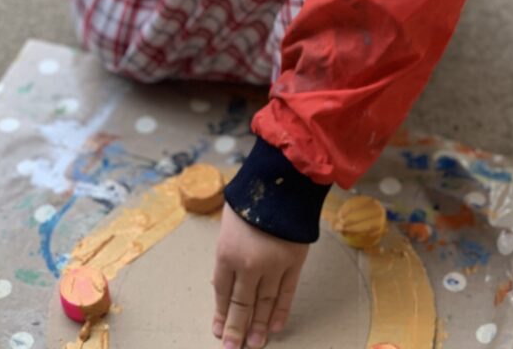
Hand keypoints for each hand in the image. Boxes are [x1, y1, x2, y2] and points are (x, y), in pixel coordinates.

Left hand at [212, 202, 308, 348]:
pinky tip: (275, 328)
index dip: (220, 313)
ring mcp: (273, 266)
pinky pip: (286, 293)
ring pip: (264, 303)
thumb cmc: (250, 197)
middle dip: (235, 329)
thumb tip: (227, 279)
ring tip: (254, 344)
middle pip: (241, 304)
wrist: (282, 180)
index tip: (218, 330)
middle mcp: (248, 264)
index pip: (222, 291)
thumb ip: (229, 251)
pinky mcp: (294, 262)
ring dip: (258, 326)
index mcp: (227, 252)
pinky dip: (280, 312)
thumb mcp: (229, 223)